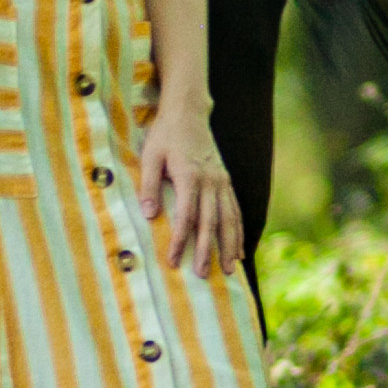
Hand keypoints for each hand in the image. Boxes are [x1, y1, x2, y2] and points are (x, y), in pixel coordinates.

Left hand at [138, 104, 242, 277]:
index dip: (180, 239)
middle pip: (210, 222)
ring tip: (229, 270)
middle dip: (207, 250)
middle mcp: (210, 181)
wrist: (188, 113)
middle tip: (202, 274)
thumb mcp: (150, 156)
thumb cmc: (165, 135)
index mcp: (190, 175)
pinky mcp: (226, 181)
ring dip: (229, 246)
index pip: (186, 215)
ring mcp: (221, 181)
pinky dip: (239, 231)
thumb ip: (149, 185)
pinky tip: (240, 250)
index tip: (173, 260)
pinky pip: (236, 210)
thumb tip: (148, 215)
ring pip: (229, 218)